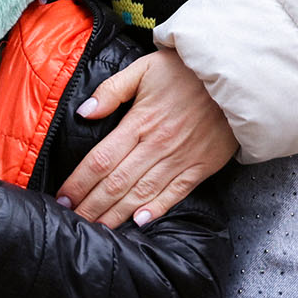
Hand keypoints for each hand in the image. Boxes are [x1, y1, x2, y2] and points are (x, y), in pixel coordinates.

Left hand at [53, 48, 237, 227]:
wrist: (235, 76)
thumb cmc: (186, 70)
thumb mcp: (144, 68)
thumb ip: (112, 90)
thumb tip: (84, 112)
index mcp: (139, 122)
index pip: (101, 159)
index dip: (79, 182)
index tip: (62, 198)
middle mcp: (157, 145)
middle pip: (116, 182)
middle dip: (91, 205)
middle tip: (72, 221)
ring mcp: (180, 158)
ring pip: (141, 193)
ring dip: (116, 214)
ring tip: (96, 229)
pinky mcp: (201, 166)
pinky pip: (175, 193)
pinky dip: (156, 209)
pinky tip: (139, 223)